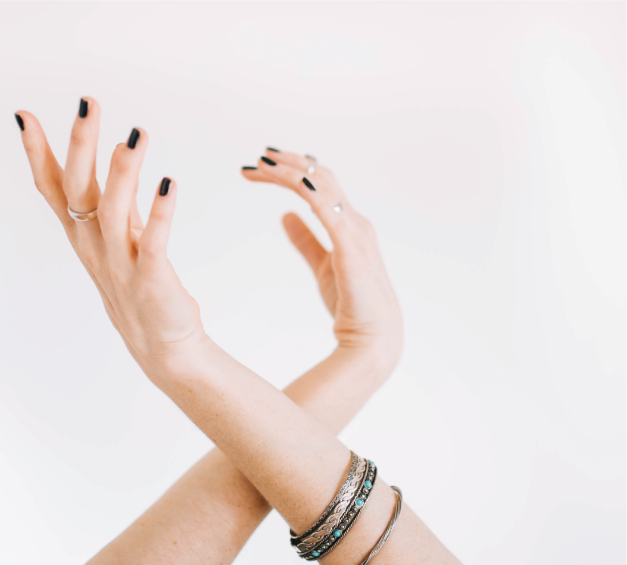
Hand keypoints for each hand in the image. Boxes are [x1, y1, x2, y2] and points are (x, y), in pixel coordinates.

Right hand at [15, 99, 203, 367]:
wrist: (162, 345)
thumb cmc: (139, 287)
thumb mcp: (118, 240)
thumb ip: (111, 202)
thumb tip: (112, 155)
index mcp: (84, 237)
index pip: (54, 191)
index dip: (38, 155)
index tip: (24, 116)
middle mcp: (95, 248)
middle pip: (79, 192)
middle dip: (81, 147)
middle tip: (88, 104)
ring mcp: (120, 265)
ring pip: (111, 212)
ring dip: (122, 172)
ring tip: (136, 136)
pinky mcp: (151, 280)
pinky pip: (152, 243)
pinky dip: (160, 214)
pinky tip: (169, 185)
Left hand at [242, 151, 402, 373]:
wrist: (374, 338)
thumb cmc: (352, 304)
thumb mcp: (322, 266)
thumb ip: (305, 240)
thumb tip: (284, 215)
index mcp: (348, 224)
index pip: (319, 185)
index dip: (292, 171)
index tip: (261, 167)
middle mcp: (354, 222)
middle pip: (320, 179)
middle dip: (288, 165)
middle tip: (256, 160)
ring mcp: (356, 233)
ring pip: (323, 188)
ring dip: (292, 173)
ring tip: (263, 164)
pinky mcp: (351, 249)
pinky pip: (330, 213)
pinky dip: (312, 195)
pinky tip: (295, 184)